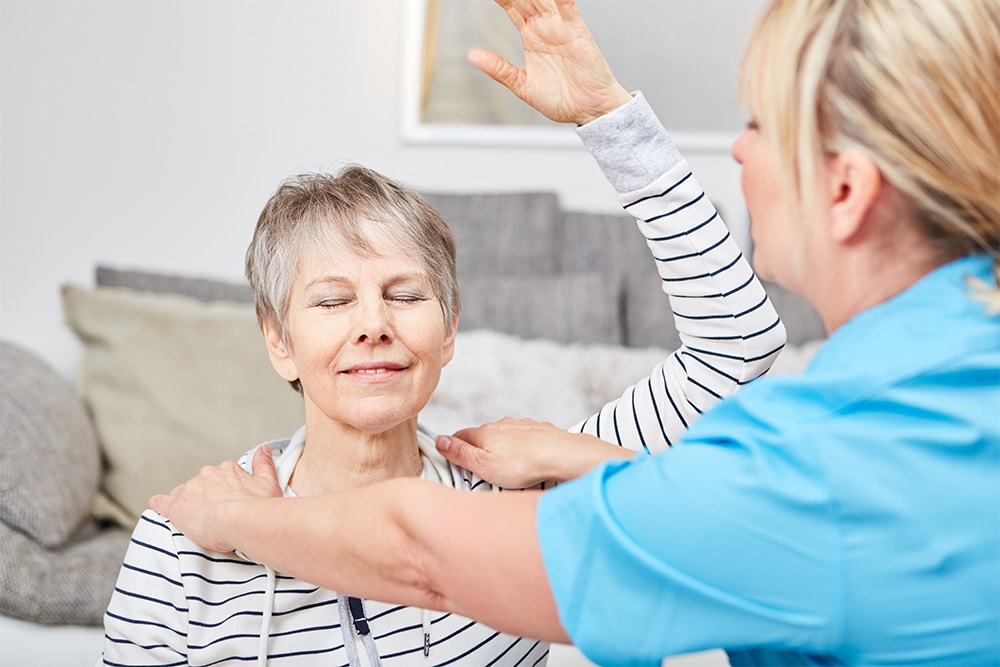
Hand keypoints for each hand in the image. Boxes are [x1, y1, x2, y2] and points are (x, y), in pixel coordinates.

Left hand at [148, 446, 281, 552]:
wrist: (243, 520)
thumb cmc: (259, 506)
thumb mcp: (268, 483)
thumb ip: (263, 464)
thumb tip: (263, 450)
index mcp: (227, 470)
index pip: (218, 477)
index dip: (221, 491)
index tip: (226, 503)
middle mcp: (207, 474)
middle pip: (200, 485)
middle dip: (203, 498)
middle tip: (213, 516)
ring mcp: (190, 489)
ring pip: (182, 494)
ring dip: (187, 504)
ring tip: (195, 522)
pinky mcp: (176, 506)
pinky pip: (160, 502)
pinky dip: (159, 506)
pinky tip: (159, 511)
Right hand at [436, 417, 633, 487]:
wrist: (562, 455)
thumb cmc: (522, 464)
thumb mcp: (482, 464)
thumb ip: (460, 453)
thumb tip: (439, 440)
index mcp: (484, 432)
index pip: (460, 436)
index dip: (453, 447)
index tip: (451, 458)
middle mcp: (503, 424)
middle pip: (483, 435)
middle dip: (479, 448)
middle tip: (478, 468)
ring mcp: (523, 426)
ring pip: (505, 436)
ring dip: (502, 448)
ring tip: (504, 467)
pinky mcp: (541, 431)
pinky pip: (526, 439)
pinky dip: (522, 448)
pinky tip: (527, 460)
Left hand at [469, 0, 631, 124]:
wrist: (588, 112)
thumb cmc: (561, 100)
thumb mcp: (522, 86)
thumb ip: (499, 69)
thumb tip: (472, 56)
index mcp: (531, 38)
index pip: (511, 8)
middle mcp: (545, 28)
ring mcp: (560, 28)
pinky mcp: (577, 33)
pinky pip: (568, 9)